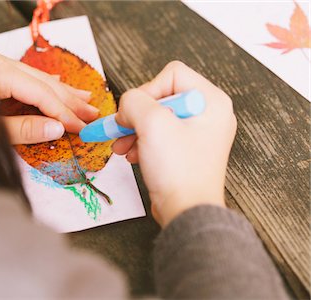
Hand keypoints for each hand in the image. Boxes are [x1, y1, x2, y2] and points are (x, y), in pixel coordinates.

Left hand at [0, 47, 98, 143]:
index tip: (82, 127)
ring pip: (37, 77)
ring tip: (85, 100)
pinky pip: (26, 76)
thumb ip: (24, 128)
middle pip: (43, 83)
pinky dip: (45, 84)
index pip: (41, 94)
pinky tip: (60, 84)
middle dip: (70, 100)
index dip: (64, 112)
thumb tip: (57, 129)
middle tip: (92, 113)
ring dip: (63, 91)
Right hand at [113, 61, 236, 226]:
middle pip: (162, 96)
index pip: (172, 74)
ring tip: (121, 147)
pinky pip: (159, 135)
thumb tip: (127, 104)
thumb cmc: (180, 172)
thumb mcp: (152, 125)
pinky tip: (132, 155)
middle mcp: (207, 114)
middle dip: (136, 115)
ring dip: (134, 130)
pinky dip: (141, 142)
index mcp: (211, 101)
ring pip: (157, 117)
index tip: (134, 113)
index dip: (148, 90)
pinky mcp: (186, 150)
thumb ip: (134, 102)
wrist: (187, 211)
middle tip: (120, 129)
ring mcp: (197, 133)